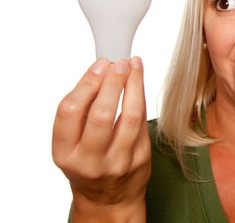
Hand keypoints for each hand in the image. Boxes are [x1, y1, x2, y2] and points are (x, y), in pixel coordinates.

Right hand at [52, 57, 150, 221]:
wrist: (109, 198)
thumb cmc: (88, 161)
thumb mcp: (71, 143)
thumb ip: (80, 111)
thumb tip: (100, 70)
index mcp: (65, 153)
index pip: (70, 112)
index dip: (86, 84)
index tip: (99, 65)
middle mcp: (90, 160)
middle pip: (101, 114)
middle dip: (112, 83)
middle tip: (120, 63)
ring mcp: (117, 162)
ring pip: (130, 117)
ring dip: (134, 86)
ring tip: (134, 66)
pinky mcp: (140, 159)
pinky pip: (143, 123)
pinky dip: (142, 98)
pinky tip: (139, 83)